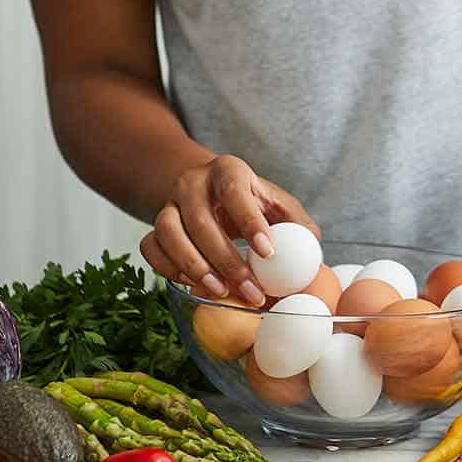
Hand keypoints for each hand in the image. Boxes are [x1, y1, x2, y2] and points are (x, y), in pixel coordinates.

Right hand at [140, 154, 320, 305]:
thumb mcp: (275, 202)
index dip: (249, 222)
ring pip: (167, 231)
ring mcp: (168, 203)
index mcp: (227, 170)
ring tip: (219, 291)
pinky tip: (191, 284)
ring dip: (193, 265)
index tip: (268, 253)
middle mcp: (192, 183)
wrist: (207, 190)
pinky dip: (166, 267)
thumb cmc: (249, 201)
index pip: (234, 191)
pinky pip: (149, 246)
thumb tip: (312, 247)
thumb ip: (295, 221)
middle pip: (200, 219)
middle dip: (226, 260)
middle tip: (251, 291)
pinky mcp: (153, 226)